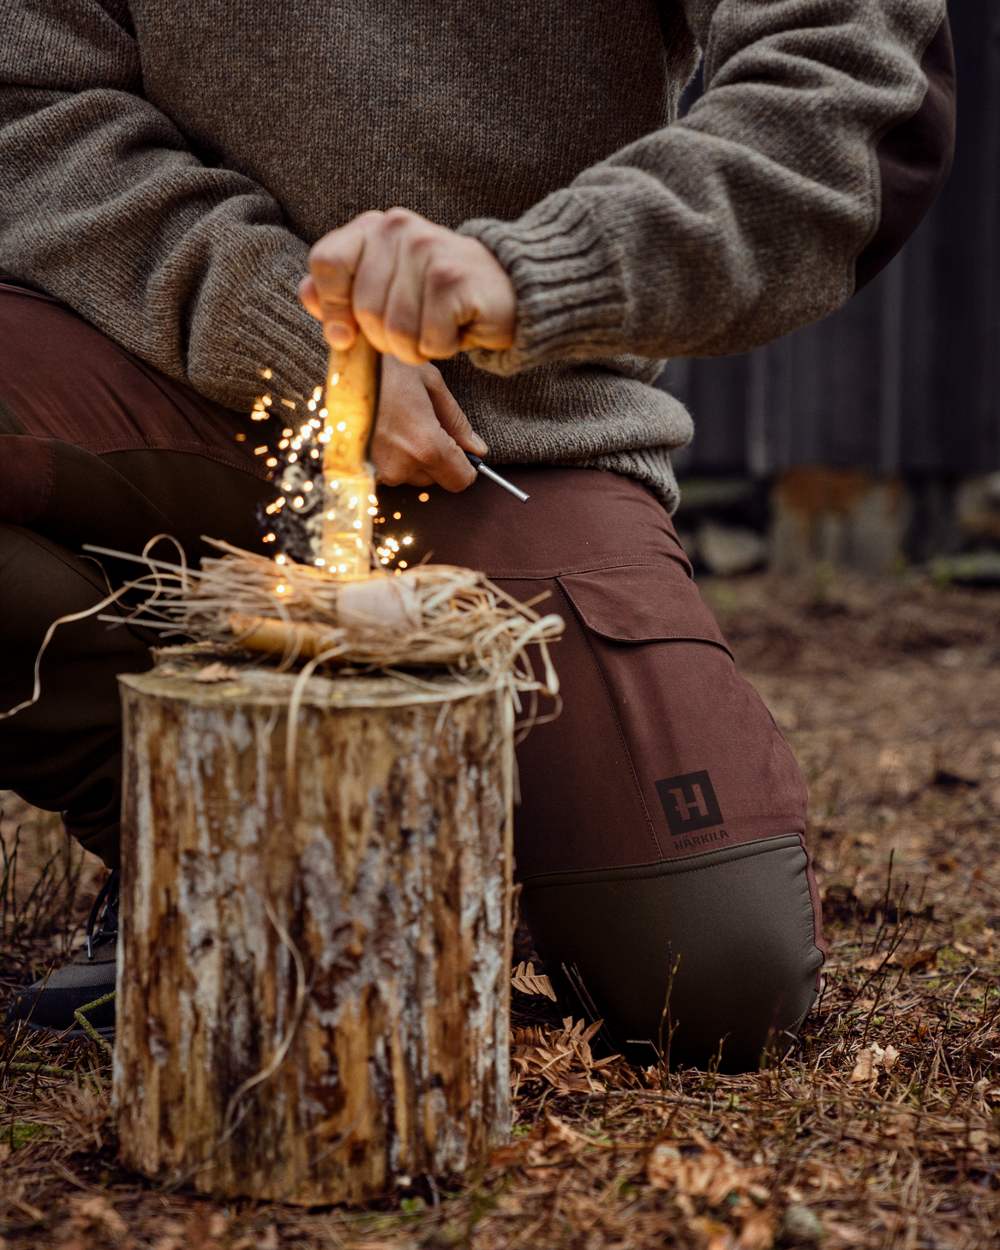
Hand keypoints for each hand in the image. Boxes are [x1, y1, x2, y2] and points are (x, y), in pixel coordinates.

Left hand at [300, 208, 515, 363]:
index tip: (345, 335)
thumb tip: (306, 295)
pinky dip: (442, 349)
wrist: (511, 290)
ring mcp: (426, 251)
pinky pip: (426, 342)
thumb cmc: (441, 296)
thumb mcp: (387, 288)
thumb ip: (342, 291)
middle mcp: (398, 229)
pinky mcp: (452, 280)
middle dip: (385, 340)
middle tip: (415, 329)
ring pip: (394, 332)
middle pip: (362, 310)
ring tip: (437, 328)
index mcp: (374, 227)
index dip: (332, 307)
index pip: (326, 263)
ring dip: (415, 348)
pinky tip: (458, 329)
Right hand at [371, 356, 485, 491]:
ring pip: (410, 475)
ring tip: (396, 419)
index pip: (461, 481)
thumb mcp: (430, 383)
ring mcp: (377, 471)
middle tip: (419, 420)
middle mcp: (402, 467)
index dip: (465, 466)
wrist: (335, 366)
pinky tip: (381, 428)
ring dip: (411, 455)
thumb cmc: (384, 366)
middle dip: (435, 456)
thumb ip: (457, 422)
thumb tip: (478, 450)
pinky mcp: (359, 470)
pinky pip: (388, 471)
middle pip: (435, 478)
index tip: (459, 448)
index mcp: (426, 446)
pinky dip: (390, 455)